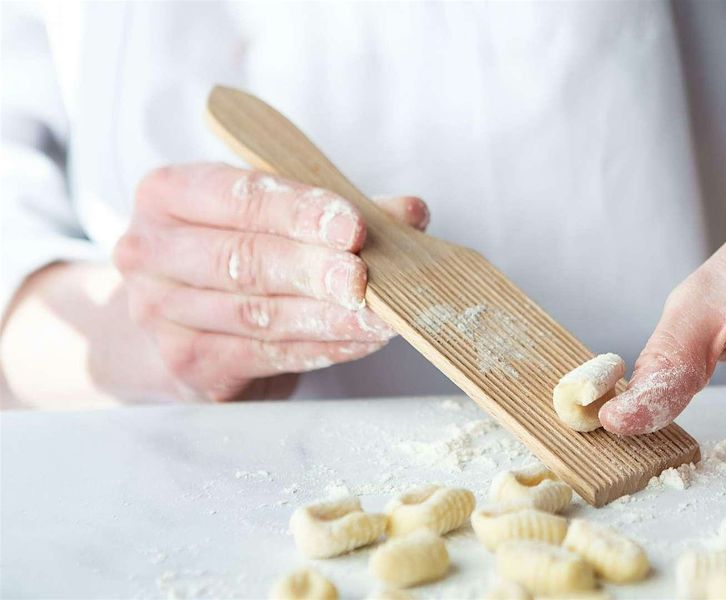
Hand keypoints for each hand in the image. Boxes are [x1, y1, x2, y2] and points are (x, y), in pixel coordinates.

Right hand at [113, 163, 428, 400]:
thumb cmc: (231, 253)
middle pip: (244, 260)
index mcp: (168, 195)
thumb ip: (339, 211)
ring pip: (257, 314)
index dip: (299, 211)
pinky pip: (263, 355)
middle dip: (314, 270)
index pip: (238, 197)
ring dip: (327, 317)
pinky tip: (359, 341)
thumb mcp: (274, 218)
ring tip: (379, 316)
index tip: (352, 225)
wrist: (169, 325)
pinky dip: (320, 348)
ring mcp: (160, 312)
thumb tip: (409, 212)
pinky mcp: (185, 363)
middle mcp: (150, 251)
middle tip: (364, 278)